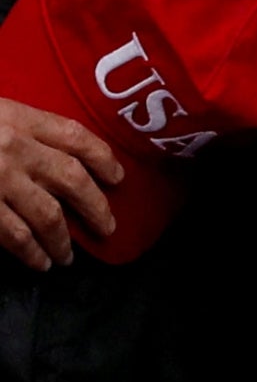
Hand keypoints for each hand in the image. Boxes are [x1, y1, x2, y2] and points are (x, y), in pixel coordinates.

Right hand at [0, 96, 122, 270]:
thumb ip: (22, 129)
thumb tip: (58, 156)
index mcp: (19, 118)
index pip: (77, 137)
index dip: (103, 158)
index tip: (118, 178)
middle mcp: (15, 148)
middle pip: (73, 179)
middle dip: (96, 207)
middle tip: (107, 227)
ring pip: (48, 216)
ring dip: (63, 241)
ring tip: (68, 256)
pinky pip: (13, 236)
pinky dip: (31, 253)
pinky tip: (39, 263)